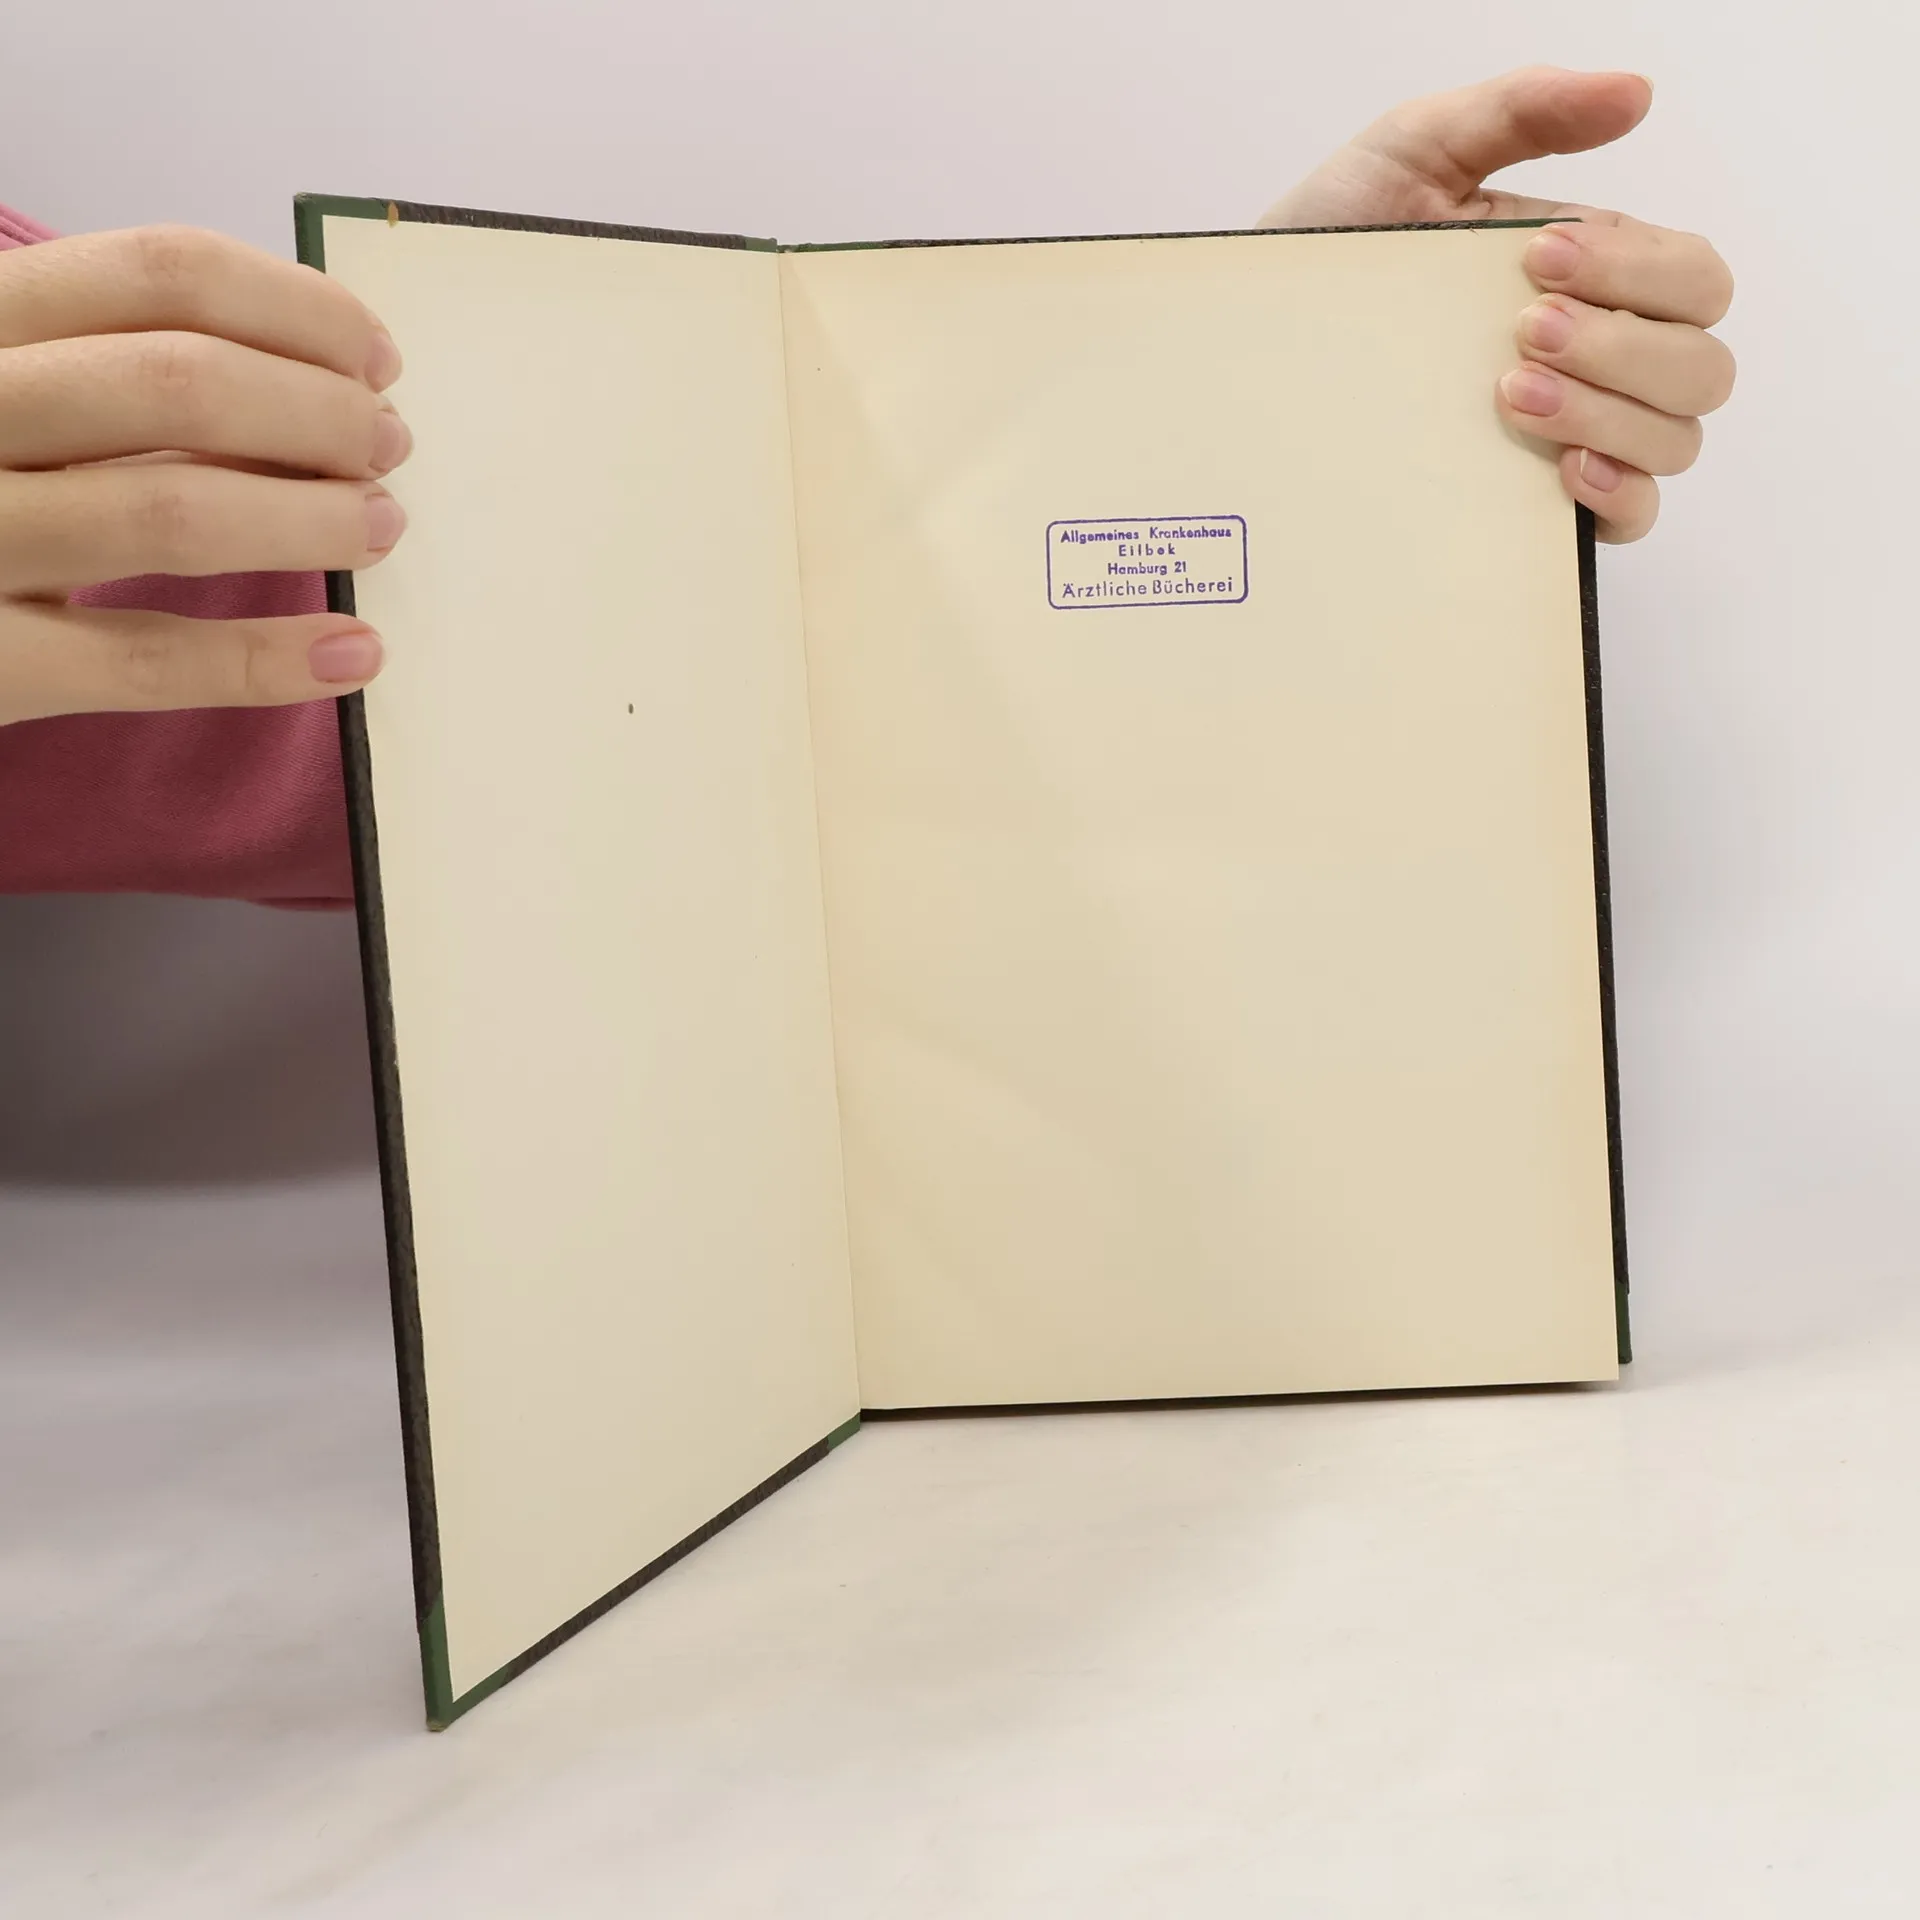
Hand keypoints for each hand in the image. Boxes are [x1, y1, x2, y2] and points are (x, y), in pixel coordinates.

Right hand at [0, 225, 409, 725]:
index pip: (160, 273)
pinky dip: (266, 660)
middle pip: (179, 384)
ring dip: (309, 519)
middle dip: (319, 415)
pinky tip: (354, 654)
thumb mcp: (8, 393)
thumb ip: (115, 376)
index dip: (297, 312)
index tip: (377, 362)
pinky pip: (145, 660)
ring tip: (380, 529)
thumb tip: (316, 389)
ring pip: (168, 512)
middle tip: (387, 450)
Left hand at [1262, 68, 1734, 542]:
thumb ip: (1520, 110)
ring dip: (1611, 412)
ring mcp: (1573, 432)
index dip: (1641, 269)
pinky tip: (1562, 469)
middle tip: (1521, 331)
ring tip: (1511, 395)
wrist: (1247, 347)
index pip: (1693, 279)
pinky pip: (1631, 516)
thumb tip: (1635, 94)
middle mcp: (1599, 356)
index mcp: (1594, 273)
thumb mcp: (1413, 152)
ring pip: (1674, 439)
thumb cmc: (1331, 251)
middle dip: (1624, 343)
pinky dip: (1618, 493)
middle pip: (1700, 365)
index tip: (1540, 258)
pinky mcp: (1532, 504)